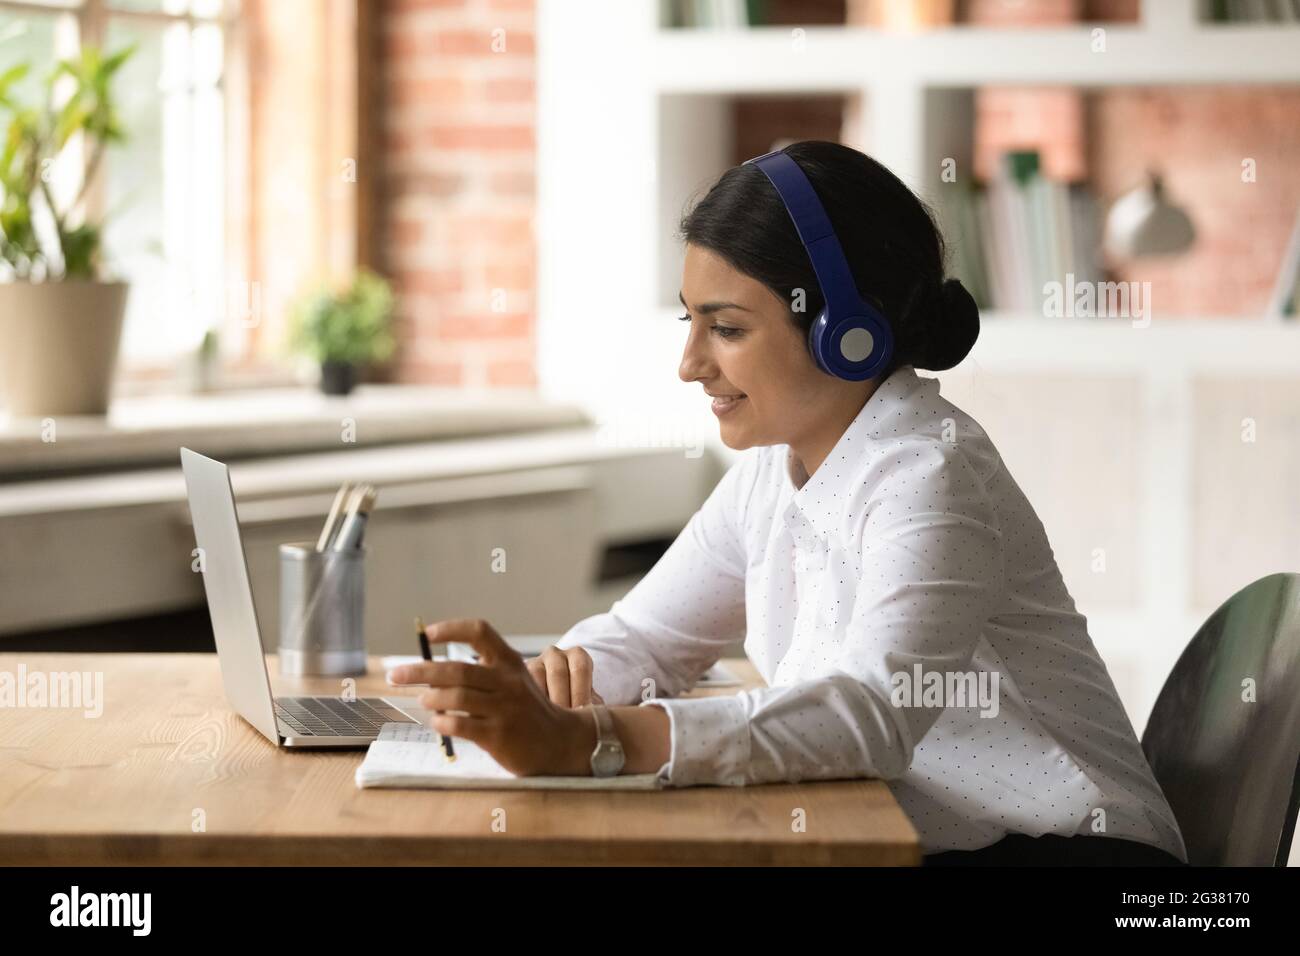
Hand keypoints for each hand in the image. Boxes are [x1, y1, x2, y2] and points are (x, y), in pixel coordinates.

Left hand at [386, 618, 595, 776]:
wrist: (559, 742)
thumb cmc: (527, 710)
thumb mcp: (513, 681)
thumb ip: (480, 673)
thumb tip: (430, 671)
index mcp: (509, 662)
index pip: (479, 632)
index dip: (451, 629)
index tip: (428, 635)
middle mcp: (507, 681)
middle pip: (456, 669)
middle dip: (420, 670)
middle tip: (397, 674)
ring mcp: (504, 709)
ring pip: (456, 697)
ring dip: (431, 698)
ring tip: (425, 700)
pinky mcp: (499, 735)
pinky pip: (461, 725)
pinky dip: (442, 722)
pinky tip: (438, 722)